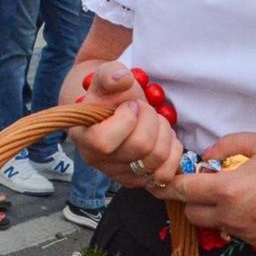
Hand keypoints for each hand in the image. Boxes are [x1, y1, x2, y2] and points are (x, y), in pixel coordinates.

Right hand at [65, 63, 181, 189]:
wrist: (117, 110)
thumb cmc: (111, 95)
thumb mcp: (107, 78)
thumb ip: (110, 74)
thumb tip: (123, 79)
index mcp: (83, 136)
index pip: (104, 141)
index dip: (126, 120)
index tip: (130, 105)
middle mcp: (98, 161)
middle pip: (139, 147)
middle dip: (150, 119)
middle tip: (144, 109)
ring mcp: (120, 175)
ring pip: (156, 158)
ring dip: (163, 132)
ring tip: (153, 121)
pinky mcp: (140, 181)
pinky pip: (166, 172)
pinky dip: (172, 151)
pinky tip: (163, 138)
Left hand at [163, 132, 255, 251]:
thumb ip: (227, 146)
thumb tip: (207, 157)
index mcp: (228, 190)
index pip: (181, 191)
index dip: (169, 183)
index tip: (167, 175)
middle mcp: (232, 218)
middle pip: (191, 214)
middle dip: (191, 198)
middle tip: (207, 180)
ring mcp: (247, 235)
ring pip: (213, 225)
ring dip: (214, 209)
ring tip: (237, 189)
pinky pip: (236, 232)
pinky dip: (236, 219)